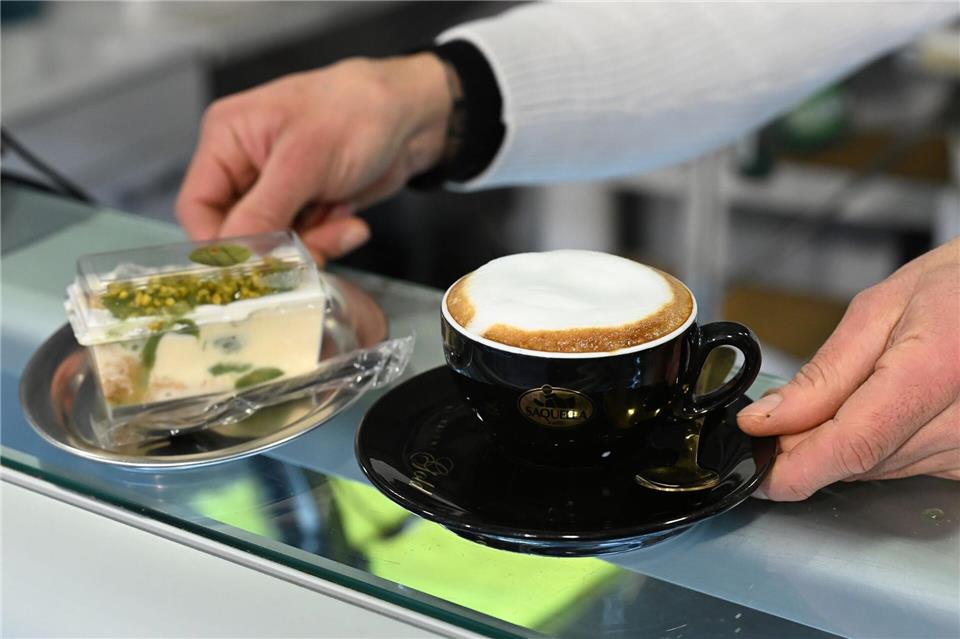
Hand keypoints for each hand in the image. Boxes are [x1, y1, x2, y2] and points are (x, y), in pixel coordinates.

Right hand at [176, 54, 450, 264]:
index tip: (251, 265)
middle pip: (236, 232)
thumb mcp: (304, 160)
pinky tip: (351, 223)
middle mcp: (245, 165)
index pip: (197, 207)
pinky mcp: (306, 207)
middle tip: (310, 250)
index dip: (220, 243)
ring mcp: (277, 189)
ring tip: (342, 225)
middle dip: (275, 246)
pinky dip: (328, 240)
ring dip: (311, 244)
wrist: (411, 117)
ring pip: (273, 244)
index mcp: (227, 139)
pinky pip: (304, 242)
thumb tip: (232, 253)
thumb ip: (263, 209)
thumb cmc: (356, 111)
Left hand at [737, 239, 959, 500]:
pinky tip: (884, 407)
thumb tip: (767, 420)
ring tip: (856, 389)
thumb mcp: (880, 310)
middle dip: (808, 443)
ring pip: (876, 469)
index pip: (852, 445)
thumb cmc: (958, 289)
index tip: (758, 471)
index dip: (794, 468)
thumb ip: (824, 373)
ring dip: (844, 442)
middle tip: (789, 411)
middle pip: (857, 461)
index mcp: (934, 371)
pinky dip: (877, 444)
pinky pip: (905, 466)